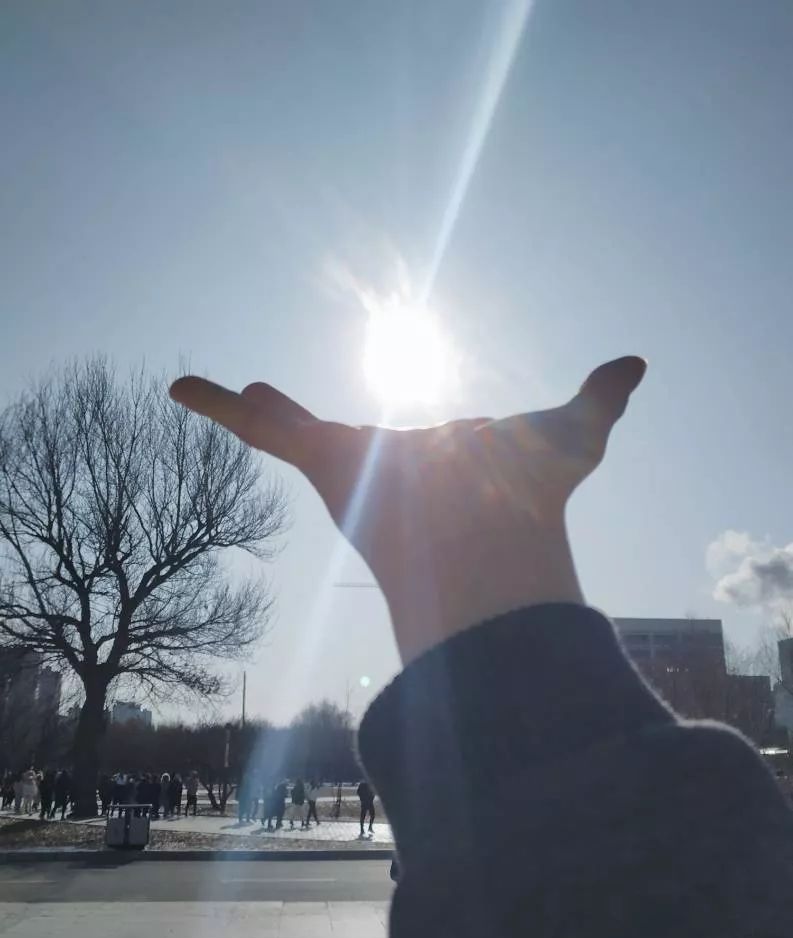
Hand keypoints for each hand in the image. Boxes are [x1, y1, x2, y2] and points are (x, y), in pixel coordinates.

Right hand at [170, 357, 645, 662]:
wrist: (490, 538)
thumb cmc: (531, 494)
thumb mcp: (576, 433)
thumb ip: (600, 397)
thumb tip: (638, 363)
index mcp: (430, 460)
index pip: (408, 445)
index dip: (404, 443)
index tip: (395, 435)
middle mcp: (386, 464)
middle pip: (341, 440)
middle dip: (311, 425)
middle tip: (278, 403)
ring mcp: (348, 461)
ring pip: (289, 431)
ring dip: (261, 414)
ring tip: (232, 393)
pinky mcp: (318, 454)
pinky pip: (258, 427)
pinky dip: (215, 406)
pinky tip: (181, 387)